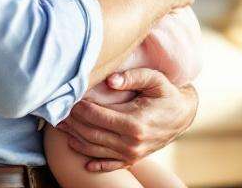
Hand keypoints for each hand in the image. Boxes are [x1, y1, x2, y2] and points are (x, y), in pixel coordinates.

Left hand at [57, 70, 197, 171]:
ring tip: (61, 128)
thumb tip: (110, 80)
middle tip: (57, 112)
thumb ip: (133, 77)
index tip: (68, 99)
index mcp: (135, 123)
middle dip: (73, 123)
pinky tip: (79, 154)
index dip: (79, 108)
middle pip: (92, 134)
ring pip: (96, 149)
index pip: (97, 116)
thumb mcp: (155, 80)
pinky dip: (93, 161)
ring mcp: (132, 154)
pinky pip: (108, 164)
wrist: (184, 115)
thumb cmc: (167, 94)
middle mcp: (132, 143)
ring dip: (76, 139)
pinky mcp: (133, 159)